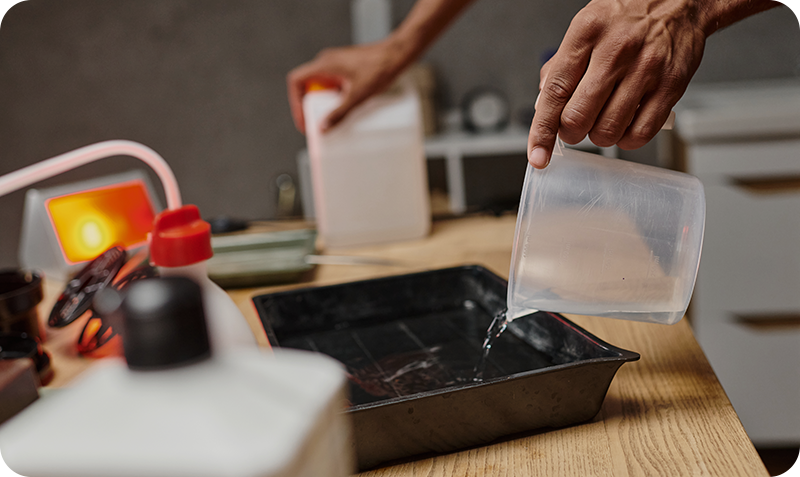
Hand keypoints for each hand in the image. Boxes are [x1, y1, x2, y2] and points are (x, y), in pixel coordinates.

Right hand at [286, 41, 407, 133]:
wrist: (398, 54)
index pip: (296, 81)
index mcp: (324, 64)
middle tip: (315, 124)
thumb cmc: (380, 68)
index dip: (295, 102)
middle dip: (309, 107)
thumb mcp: (358, 96)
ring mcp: (336, 64)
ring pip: (320, 86)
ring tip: (330, 119)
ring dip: (322, 103)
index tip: (304, 119)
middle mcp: (326, 62)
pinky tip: (344, 108)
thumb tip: (323, 128)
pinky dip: (333, 97)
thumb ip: (339, 113)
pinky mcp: (346, 68)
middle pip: (306, 86)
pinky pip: (332, 84)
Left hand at [527, 0, 707, 167]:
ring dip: (599, 136)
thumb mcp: (585, 26)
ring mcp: (645, 69)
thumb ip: (561, 66)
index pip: (555, 91)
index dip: (542, 130)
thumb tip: (543, 105)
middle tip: (575, 126)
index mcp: (587, 33)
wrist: (681, 0)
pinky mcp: (671, 86)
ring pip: (608, 130)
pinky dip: (626, 139)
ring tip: (603, 121)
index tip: (537, 155)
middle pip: (579, 116)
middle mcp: (616, 50)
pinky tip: (625, 125)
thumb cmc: (629, 14)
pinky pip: (641, 133)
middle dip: (571, 133)